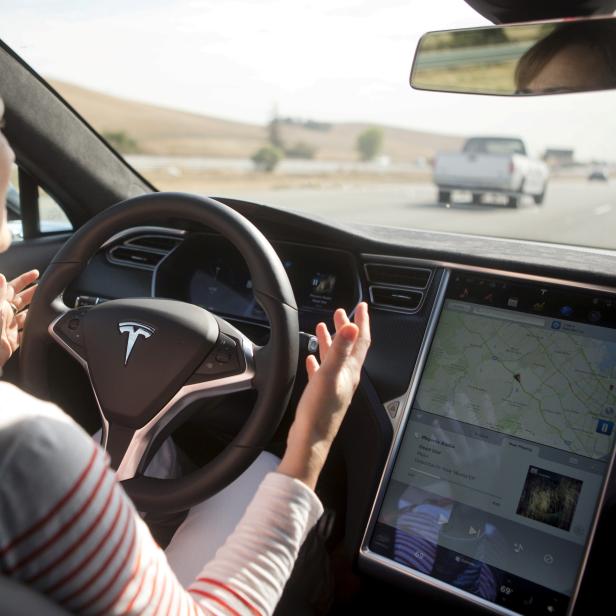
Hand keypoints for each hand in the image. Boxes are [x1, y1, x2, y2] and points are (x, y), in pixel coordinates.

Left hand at [0, 269, 38, 367]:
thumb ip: (0, 294)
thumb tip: (1, 276)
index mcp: (0, 305)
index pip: (13, 287)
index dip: (24, 279)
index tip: (36, 273)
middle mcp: (4, 315)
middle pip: (21, 300)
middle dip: (33, 292)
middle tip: (45, 287)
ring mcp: (9, 327)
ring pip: (25, 315)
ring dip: (35, 309)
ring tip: (46, 304)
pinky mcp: (12, 340)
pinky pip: (25, 333)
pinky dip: (33, 329)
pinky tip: (39, 327)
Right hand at [278, 302, 369, 488]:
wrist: (310, 441)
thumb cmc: (320, 411)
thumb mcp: (329, 375)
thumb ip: (341, 349)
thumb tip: (353, 326)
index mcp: (351, 372)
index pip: (361, 341)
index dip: (362, 322)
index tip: (361, 307)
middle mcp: (346, 378)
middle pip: (349, 347)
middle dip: (345, 328)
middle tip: (341, 312)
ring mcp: (335, 387)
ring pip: (335, 359)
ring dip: (331, 342)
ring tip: (323, 328)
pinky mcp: (323, 396)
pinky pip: (322, 373)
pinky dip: (318, 362)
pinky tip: (311, 358)